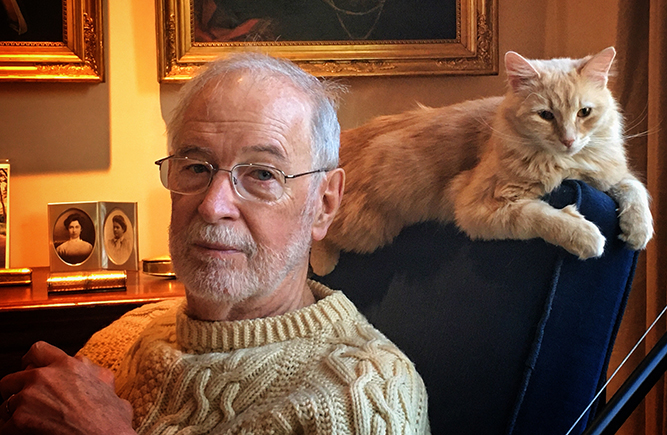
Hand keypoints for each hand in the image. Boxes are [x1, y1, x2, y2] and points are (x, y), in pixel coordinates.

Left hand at [0, 341, 134, 434]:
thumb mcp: (109, 385)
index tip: (29, 368)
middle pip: (13, 378)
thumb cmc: (111, 419)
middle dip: (17, 391)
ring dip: (14, 414)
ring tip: (27, 423)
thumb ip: (95, 374)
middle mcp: (46, 376)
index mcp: (69, 365)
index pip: (38, 351)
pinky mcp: (20, 420)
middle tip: (26, 403)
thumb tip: (95, 375)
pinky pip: (3, 427)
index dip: (31, 361)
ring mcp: (30, 397)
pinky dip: (11, 432)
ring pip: (6, 403)